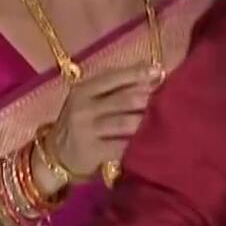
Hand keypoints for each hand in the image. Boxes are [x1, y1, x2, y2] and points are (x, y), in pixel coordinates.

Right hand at [47, 66, 161, 180]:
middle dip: (149, 99)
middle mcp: (83, 107)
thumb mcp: (91, 100)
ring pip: (125, 123)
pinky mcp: (92, 151)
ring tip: (167, 120)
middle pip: (123, 99)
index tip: (160, 72)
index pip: (114, 77)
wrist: (55, 155)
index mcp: (84, 90)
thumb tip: (153, 71)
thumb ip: (117, 87)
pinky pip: (122, 146)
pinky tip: (154, 142)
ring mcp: (86, 130)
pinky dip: (139, 144)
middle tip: (170, 100)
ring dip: (147, 121)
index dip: (138, 73)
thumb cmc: (83, 122)